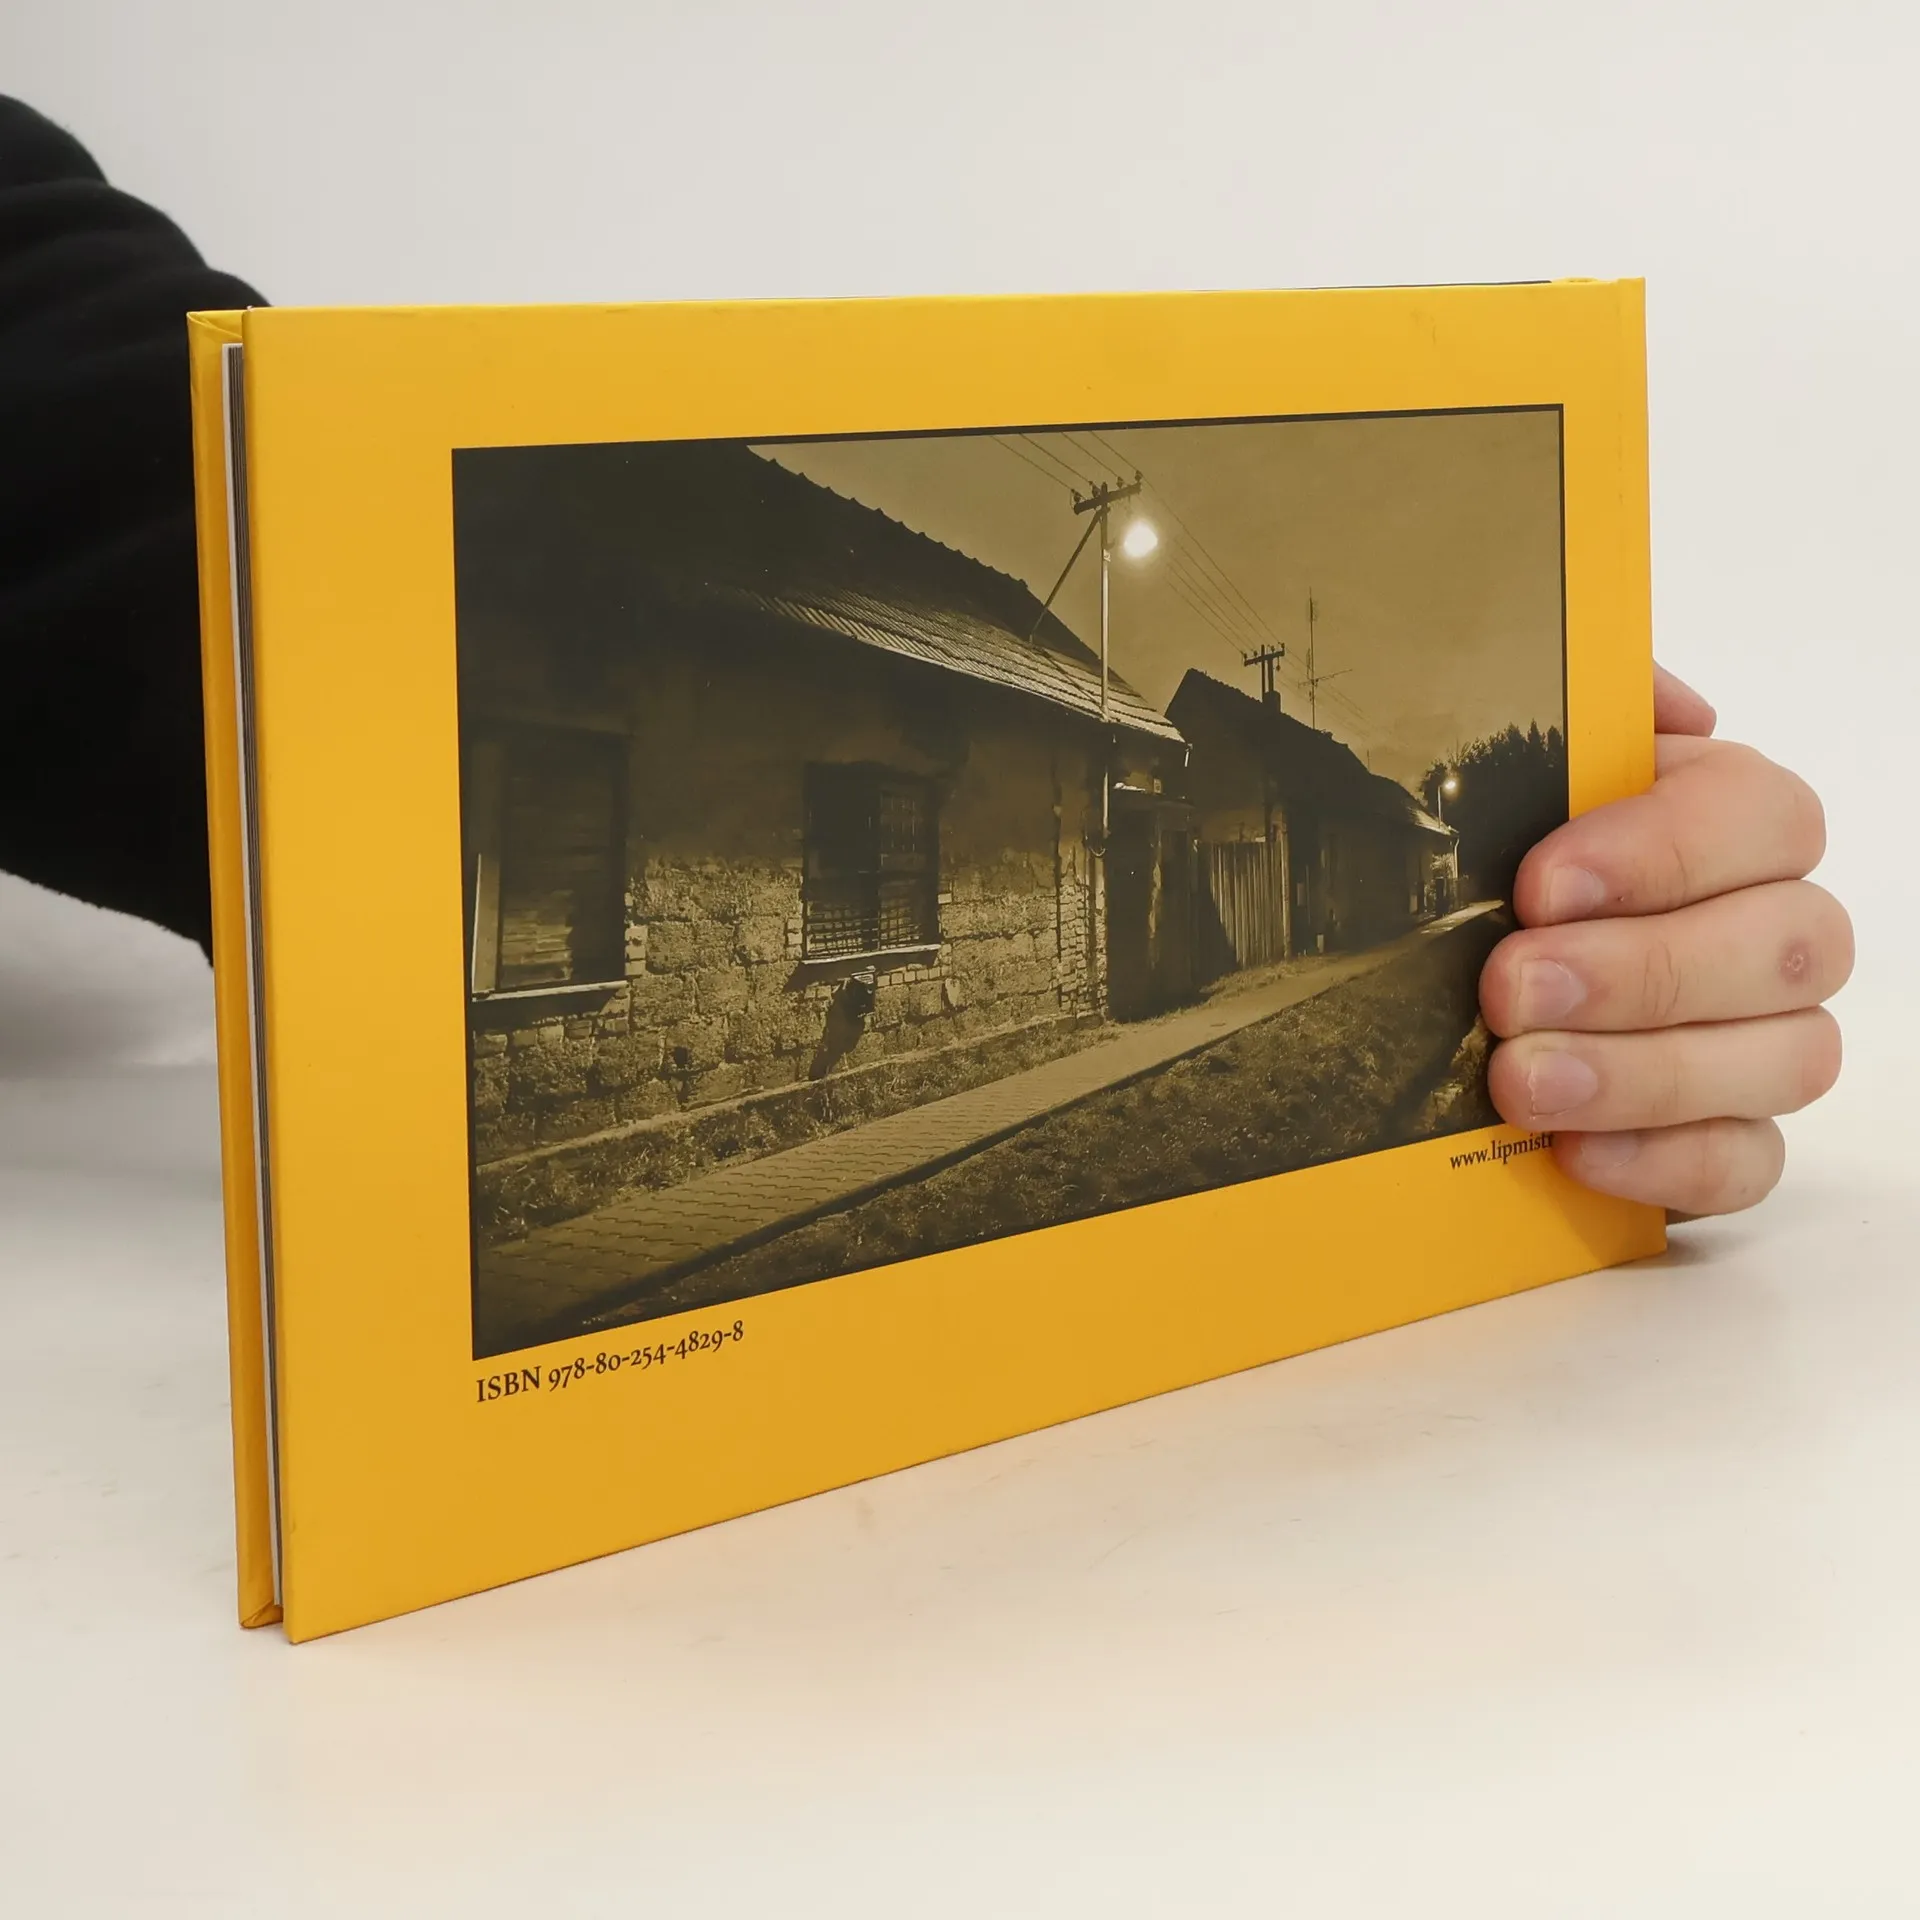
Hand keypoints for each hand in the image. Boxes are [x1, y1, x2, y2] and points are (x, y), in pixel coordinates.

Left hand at [1478, 667, 1850, 1216]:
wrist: (1436, 982)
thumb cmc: (1487, 865)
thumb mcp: (1502, 769)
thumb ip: (1576, 714)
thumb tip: (1664, 706)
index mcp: (1725, 820)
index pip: (1765, 817)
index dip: (1664, 852)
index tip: (1541, 884)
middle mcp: (1770, 926)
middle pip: (1788, 946)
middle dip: (1642, 972)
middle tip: (1511, 988)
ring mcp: (1764, 1040)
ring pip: (1788, 1059)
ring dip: (1646, 1072)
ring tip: (1518, 1077)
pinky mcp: (1727, 1136)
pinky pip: (1749, 1162)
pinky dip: (1666, 1159)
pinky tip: (1572, 1149)